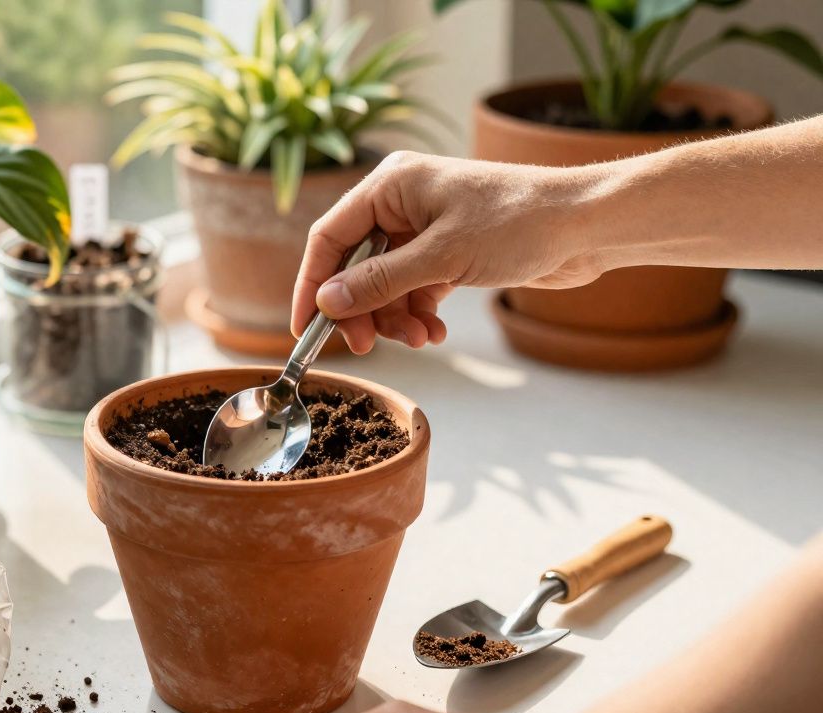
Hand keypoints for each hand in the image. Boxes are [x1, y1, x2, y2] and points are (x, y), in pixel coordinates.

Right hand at [291, 150, 603, 353]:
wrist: (588, 226)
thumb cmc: (519, 223)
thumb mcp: (442, 257)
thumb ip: (380, 282)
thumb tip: (328, 303)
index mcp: (390, 184)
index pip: (329, 237)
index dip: (313, 284)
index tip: (306, 329)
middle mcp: (402, 202)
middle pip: (354, 265)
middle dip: (362, 309)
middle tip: (367, 346)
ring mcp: (425, 228)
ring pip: (385, 283)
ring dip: (395, 316)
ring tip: (420, 337)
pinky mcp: (448, 252)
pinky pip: (413, 288)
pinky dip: (417, 313)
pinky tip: (432, 331)